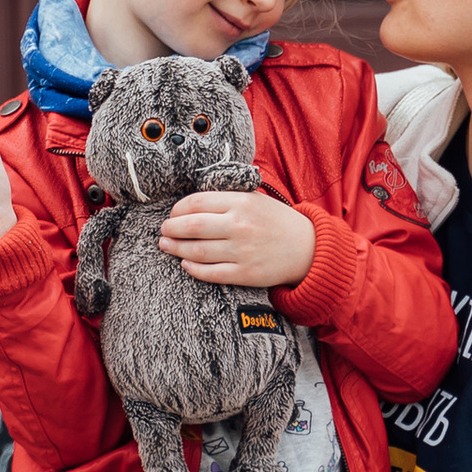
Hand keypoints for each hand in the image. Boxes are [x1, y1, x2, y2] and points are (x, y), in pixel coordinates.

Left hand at [158, 187, 315, 287]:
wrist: (307, 248)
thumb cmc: (277, 221)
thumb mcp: (255, 199)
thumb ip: (227, 197)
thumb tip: (191, 202)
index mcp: (241, 202)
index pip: (197, 202)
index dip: (178, 209)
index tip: (172, 213)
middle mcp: (239, 226)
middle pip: (191, 227)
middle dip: (170, 229)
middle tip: (163, 230)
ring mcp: (242, 251)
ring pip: (197, 251)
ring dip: (176, 248)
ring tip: (166, 245)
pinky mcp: (245, 274)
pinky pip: (210, 273)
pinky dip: (193, 268)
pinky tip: (185, 263)